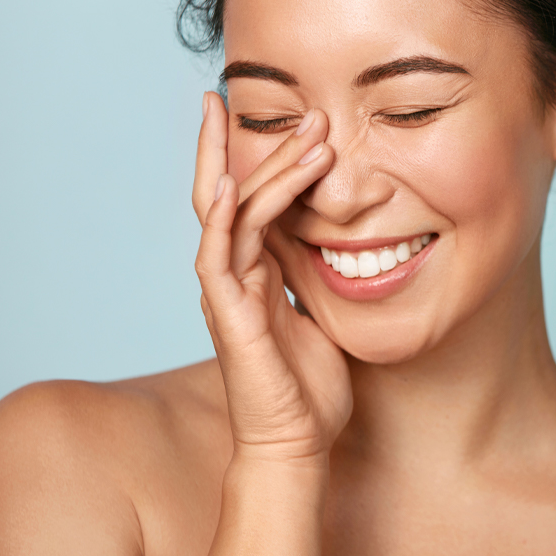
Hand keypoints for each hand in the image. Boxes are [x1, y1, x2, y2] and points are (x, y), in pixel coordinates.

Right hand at [192, 92, 351, 463]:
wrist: (296, 444)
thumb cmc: (308, 386)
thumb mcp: (319, 313)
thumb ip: (315, 275)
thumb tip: (337, 243)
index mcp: (256, 270)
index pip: (251, 200)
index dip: (263, 157)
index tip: (291, 118)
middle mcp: (235, 272)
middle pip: (234, 192)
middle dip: (264, 146)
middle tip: (309, 111)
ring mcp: (227, 291)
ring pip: (235, 212)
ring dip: (267, 169)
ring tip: (308, 132)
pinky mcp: (228, 315)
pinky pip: (218, 256)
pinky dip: (223, 218)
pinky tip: (233, 182)